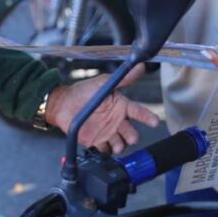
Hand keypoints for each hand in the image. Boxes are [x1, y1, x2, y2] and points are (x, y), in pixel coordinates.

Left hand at [45, 64, 160, 154]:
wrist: (63, 103)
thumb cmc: (84, 91)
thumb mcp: (104, 83)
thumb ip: (123, 78)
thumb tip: (139, 66)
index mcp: (121, 107)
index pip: (139, 113)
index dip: (148, 117)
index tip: (154, 122)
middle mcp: (117, 121)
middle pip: (131, 134)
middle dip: (132, 137)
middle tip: (129, 136)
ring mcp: (108, 132)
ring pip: (121, 144)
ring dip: (120, 146)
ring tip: (115, 144)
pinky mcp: (97, 141)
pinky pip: (106, 150)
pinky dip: (106, 150)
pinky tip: (101, 144)